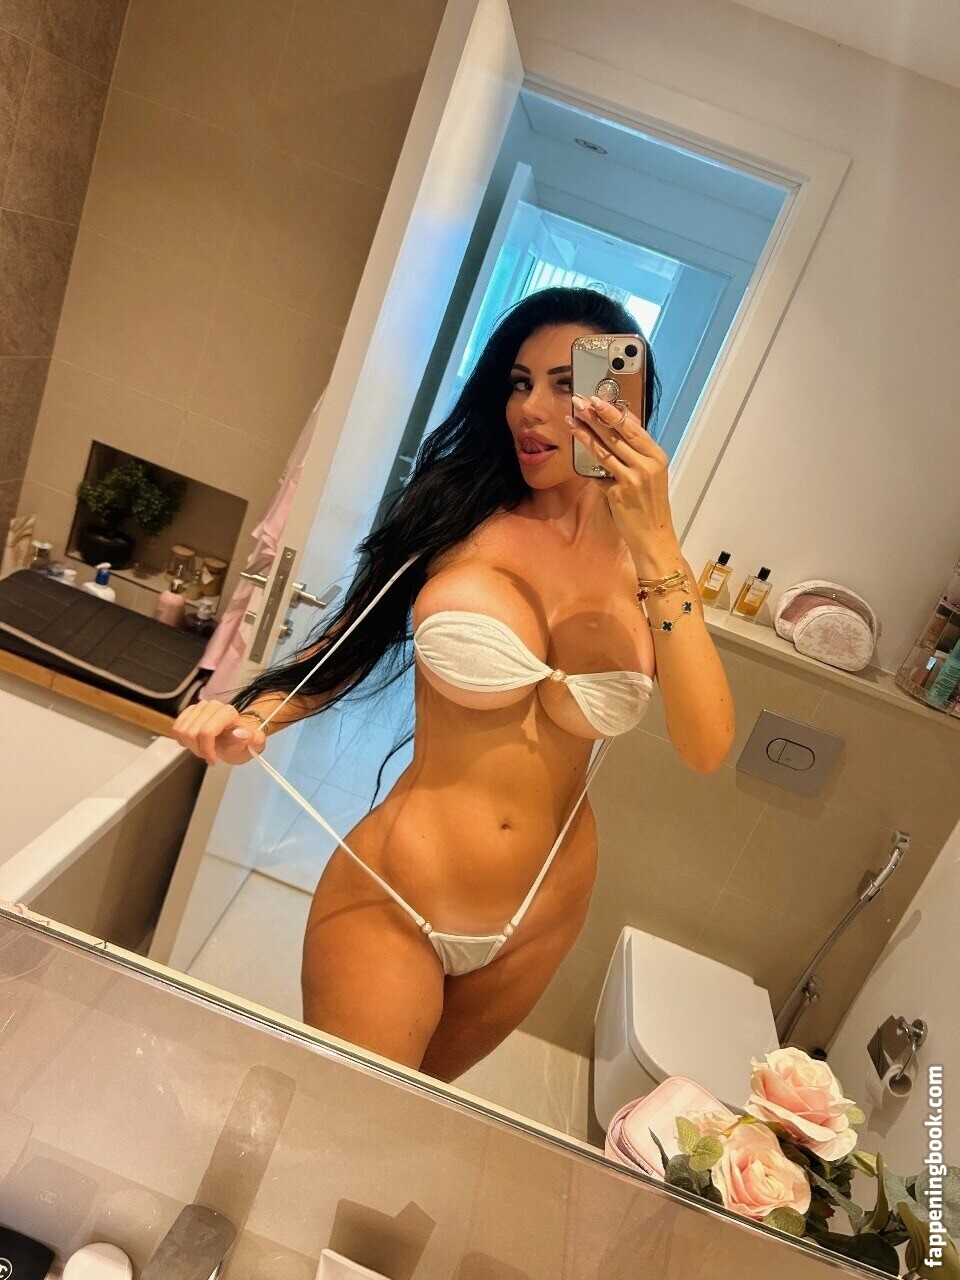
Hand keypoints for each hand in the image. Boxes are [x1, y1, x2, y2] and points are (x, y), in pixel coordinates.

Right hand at [171, 699, 266, 766]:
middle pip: (192, 733)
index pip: (206, 732)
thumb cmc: (244, 742)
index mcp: (229, 712)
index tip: (213, 761)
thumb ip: (254, 739)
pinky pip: (176, 728)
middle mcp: (213, 705)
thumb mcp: (255, 745)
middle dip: (198, 750)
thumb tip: (242, 733)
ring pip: (182, 731)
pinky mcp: (189, 711)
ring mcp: (200, 707)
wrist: (236, 737)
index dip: (206, 750)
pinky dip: (183, 739)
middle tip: (209, 755)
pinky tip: (195, 742)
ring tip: (203, 748)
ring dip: (190, 745)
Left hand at [567, 394, 680, 569]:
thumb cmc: (651, 506)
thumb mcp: (650, 475)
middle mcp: (647, 464)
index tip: (596, 399)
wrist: (654, 536)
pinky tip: (574, 451)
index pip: (632, 427)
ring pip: (604, 450)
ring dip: (585, 433)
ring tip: (571, 420)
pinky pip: (598, 474)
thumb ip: (636, 454)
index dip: (612, 412)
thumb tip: (617, 430)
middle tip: (578, 401)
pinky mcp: (619, 493)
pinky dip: (587, 464)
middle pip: (616, 434)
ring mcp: (633, 478)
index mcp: (656, 456)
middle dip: (595, 416)